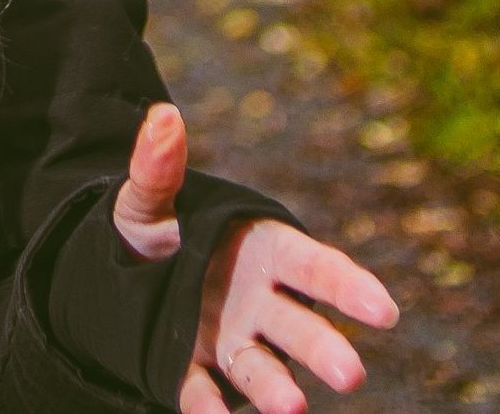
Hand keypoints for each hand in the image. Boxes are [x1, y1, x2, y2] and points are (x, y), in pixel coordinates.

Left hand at [114, 102, 399, 413]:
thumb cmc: (154, 231)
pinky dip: (210, 407)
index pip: (314, 267)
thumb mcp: (148, 199)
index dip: (349, 288)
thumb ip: (157, 168)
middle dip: (325, 349)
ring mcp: (231, 341)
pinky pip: (204, 392)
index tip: (384, 310)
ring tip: (293, 408)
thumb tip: (163, 115)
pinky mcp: (195, 371)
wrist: (116, 274)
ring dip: (278, 389)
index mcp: (262, 251)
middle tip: (351, 375)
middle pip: (300, 327)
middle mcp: (259, 303)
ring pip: (264, 367)